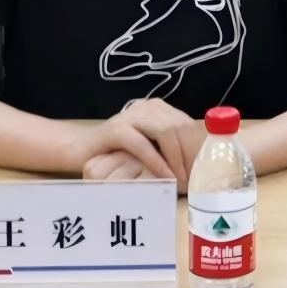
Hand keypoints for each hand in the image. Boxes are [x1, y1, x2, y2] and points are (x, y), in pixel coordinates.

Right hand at [88, 99, 203, 182]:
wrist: (82, 149)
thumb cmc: (119, 152)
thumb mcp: (149, 146)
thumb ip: (169, 146)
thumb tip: (198, 162)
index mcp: (158, 108)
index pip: (186, 123)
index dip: (197, 147)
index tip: (204, 169)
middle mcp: (146, 107)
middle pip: (179, 127)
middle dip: (189, 154)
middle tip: (195, 178)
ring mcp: (130, 115)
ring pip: (164, 132)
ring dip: (176, 159)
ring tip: (181, 180)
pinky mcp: (116, 129)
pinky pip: (142, 145)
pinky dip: (156, 162)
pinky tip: (164, 177)